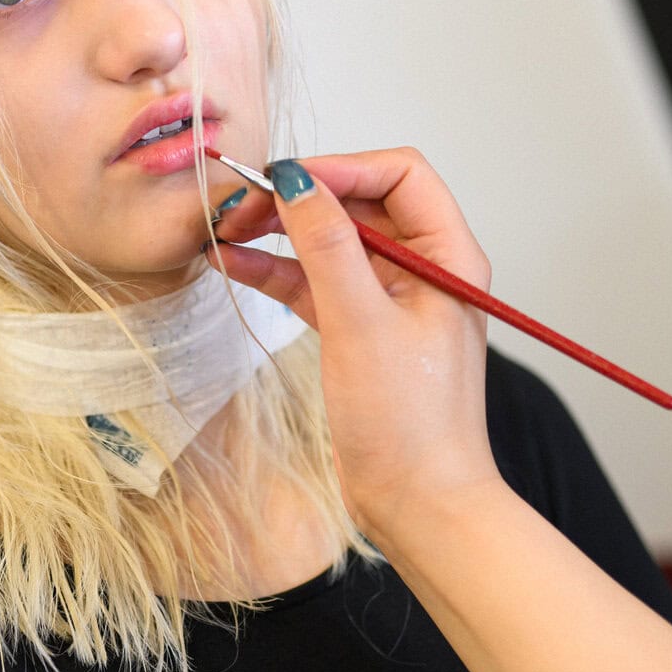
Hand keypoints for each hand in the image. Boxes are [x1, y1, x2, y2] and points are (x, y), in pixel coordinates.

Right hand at [204, 149, 508, 535]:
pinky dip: (275, 271)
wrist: (418, 504)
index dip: (340, 168)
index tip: (285, 179)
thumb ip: (326, 247)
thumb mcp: (361, 323)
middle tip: (240, 205)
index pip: (399, 174)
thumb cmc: (409, 422)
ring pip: (329, 242)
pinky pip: (313, 283)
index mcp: (448, 255)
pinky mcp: (359, 330)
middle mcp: (423, 269)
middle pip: (357, 203)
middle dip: (299, 198)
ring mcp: (389, 300)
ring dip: (278, 232)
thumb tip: (296, 181)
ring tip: (223, 228)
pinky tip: (231, 263)